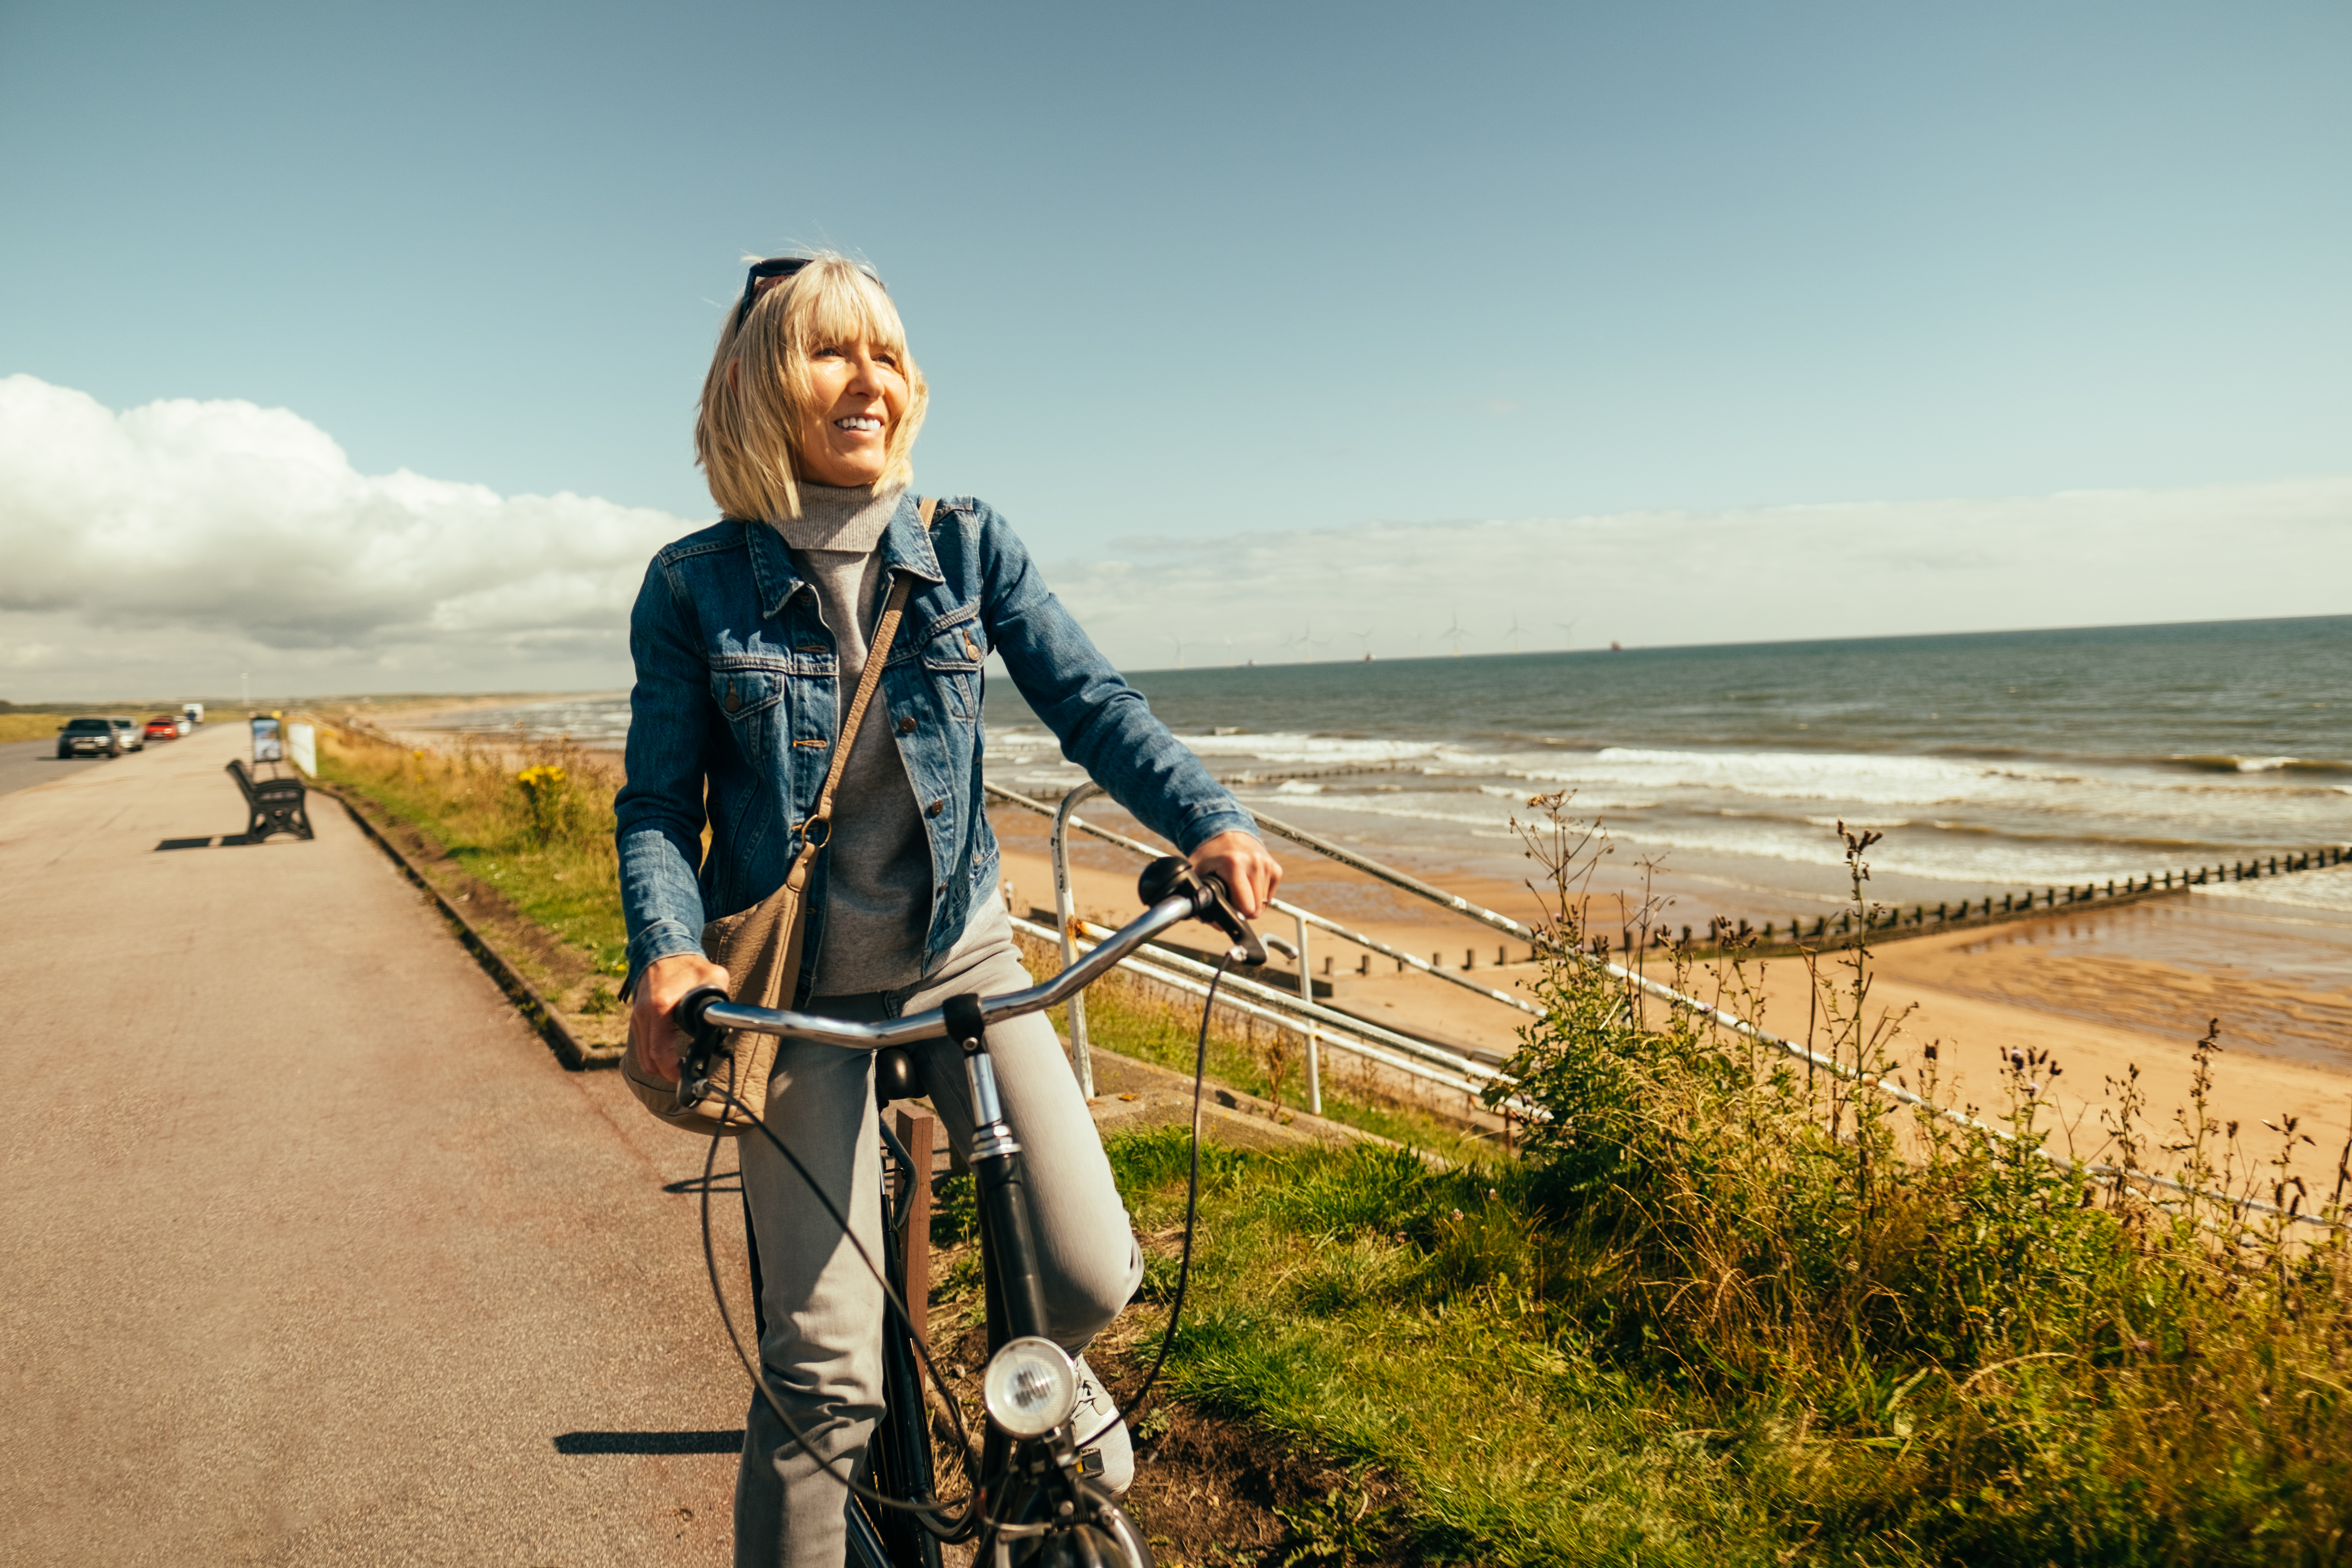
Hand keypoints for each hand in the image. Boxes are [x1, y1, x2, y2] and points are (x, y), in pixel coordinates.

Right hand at [628, 952, 730, 1083]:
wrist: (662, 949)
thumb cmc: (688, 964)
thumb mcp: (713, 976)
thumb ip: (721, 998)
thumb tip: (729, 1018)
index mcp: (660, 1008)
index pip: (659, 1052)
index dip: (672, 1071)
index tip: (685, 1075)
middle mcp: (643, 1016)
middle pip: (649, 1061)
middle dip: (667, 1074)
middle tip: (686, 1074)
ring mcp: (637, 1018)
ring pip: (643, 1057)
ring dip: (660, 1067)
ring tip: (680, 1067)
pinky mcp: (636, 1018)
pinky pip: (642, 1046)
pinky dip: (655, 1055)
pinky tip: (671, 1054)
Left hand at [1189, 830, 1281, 918]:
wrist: (1226, 833)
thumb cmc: (1210, 856)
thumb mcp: (1198, 873)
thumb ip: (1202, 899)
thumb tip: (1217, 925)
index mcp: (1234, 864)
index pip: (1246, 907)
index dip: (1235, 913)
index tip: (1226, 906)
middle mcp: (1255, 863)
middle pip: (1256, 909)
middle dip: (1243, 910)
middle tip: (1230, 898)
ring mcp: (1267, 865)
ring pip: (1263, 904)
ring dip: (1251, 902)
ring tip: (1237, 888)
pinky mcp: (1275, 868)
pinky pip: (1269, 896)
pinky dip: (1258, 895)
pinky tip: (1247, 884)